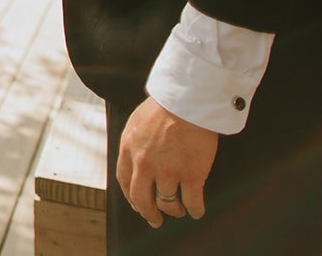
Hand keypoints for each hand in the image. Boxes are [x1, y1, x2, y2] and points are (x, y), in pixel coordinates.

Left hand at [117, 97, 217, 227]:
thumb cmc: (164, 106)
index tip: (137, 204)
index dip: (131, 197)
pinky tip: (197, 211)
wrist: (187, 101)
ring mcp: (168, 172)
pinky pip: (191, 202)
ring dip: (173, 210)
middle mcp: (144, 165)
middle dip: (148, 213)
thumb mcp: (137, 122)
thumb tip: (134, 155)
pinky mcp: (191, 175)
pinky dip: (195, 210)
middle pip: (142, 199)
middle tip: (154, 220)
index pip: (124, 182)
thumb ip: (133, 141)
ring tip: (178, 210)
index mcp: (129, 150)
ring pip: (167, 204)